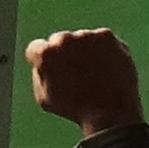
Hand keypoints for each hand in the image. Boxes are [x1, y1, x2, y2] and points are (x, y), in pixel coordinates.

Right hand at [23, 28, 142, 136]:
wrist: (111, 112)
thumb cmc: (76, 109)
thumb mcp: (44, 97)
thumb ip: (40, 74)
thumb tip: (43, 62)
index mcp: (45, 54)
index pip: (37, 48)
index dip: (44, 61)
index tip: (53, 70)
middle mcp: (64, 39)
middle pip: (60, 40)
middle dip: (65, 53)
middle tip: (77, 73)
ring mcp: (86, 35)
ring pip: (81, 39)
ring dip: (85, 51)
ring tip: (95, 75)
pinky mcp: (107, 36)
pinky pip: (100, 40)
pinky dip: (104, 50)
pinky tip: (106, 69)